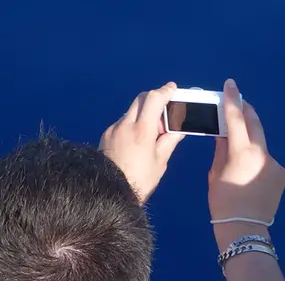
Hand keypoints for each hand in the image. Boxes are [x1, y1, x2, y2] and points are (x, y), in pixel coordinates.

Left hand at [98, 82, 182, 202]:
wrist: (108, 195)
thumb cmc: (139, 181)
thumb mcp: (160, 162)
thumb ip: (169, 140)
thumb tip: (178, 129)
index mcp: (142, 130)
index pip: (154, 99)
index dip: (165, 91)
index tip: (172, 88)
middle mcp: (125, 125)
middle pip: (141, 100)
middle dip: (154, 101)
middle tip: (164, 115)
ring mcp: (112, 130)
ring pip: (131, 112)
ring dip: (143, 115)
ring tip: (151, 135)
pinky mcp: (105, 136)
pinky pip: (121, 124)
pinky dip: (132, 125)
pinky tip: (136, 142)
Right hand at [209, 79, 284, 224]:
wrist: (245, 230)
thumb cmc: (223, 203)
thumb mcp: (216, 174)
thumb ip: (222, 148)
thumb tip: (224, 130)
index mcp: (243, 153)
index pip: (236, 119)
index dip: (232, 100)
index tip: (231, 84)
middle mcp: (263, 154)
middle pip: (255, 124)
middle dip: (246, 110)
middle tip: (237, 100)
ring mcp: (275, 163)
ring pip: (260, 143)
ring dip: (250, 138)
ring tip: (238, 141)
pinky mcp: (282, 173)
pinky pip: (266, 159)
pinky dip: (257, 158)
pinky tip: (248, 170)